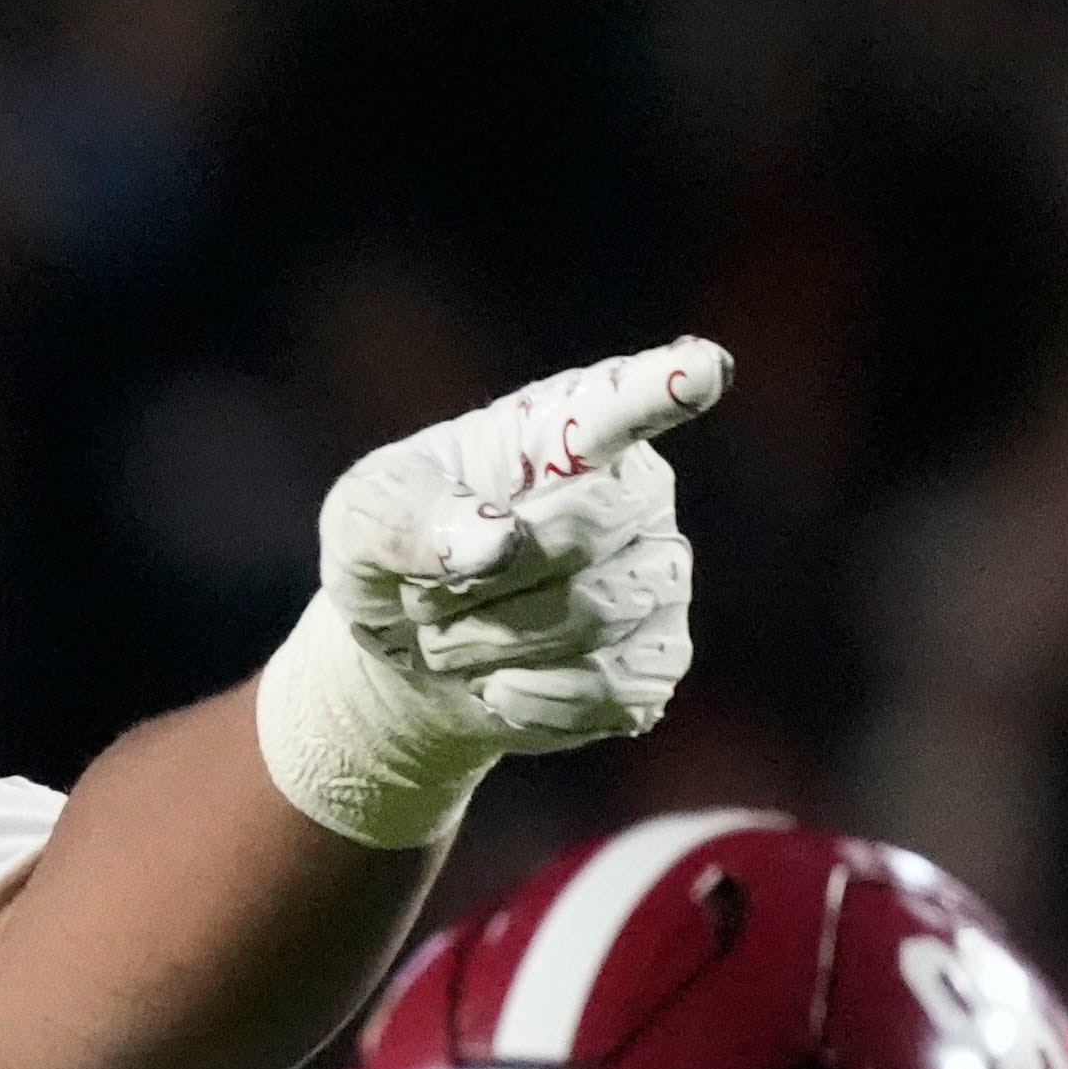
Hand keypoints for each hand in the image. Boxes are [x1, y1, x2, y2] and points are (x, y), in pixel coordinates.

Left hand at [316, 335, 729, 752]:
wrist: (412, 654)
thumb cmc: (398, 554)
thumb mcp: (363, 519)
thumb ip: (409, 518)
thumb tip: (496, 545)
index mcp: (566, 427)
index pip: (626, 401)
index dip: (667, 385)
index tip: (704, 369)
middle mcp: (635, 494)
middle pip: (586, 531)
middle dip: (485, 581)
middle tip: (428, 597)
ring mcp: (660, 577)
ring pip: (593, 619)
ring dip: (492, 644)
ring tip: (453, 637)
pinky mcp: (658, 659)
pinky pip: (606, 690)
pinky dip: (529, 699)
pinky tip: (498, 683)